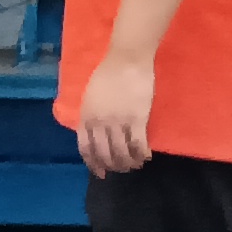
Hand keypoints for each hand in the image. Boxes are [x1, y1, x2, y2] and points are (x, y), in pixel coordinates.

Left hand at [73, 52, 154, 176]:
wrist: (127, 59)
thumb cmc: (108, 73)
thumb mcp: (90, 96)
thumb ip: (90, 115)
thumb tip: (95, 133)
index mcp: (86, 117)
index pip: (86, 148)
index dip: (93, 164)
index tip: (100, 173)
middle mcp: (100, 123)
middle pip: (105, 154)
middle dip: (113, 166)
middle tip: (121, 169)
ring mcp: (118, 122)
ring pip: (122, 153)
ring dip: (129, 163)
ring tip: (135, 165)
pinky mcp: (137, 119)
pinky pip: (138, 144)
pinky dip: (141, 154)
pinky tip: (146, 156)